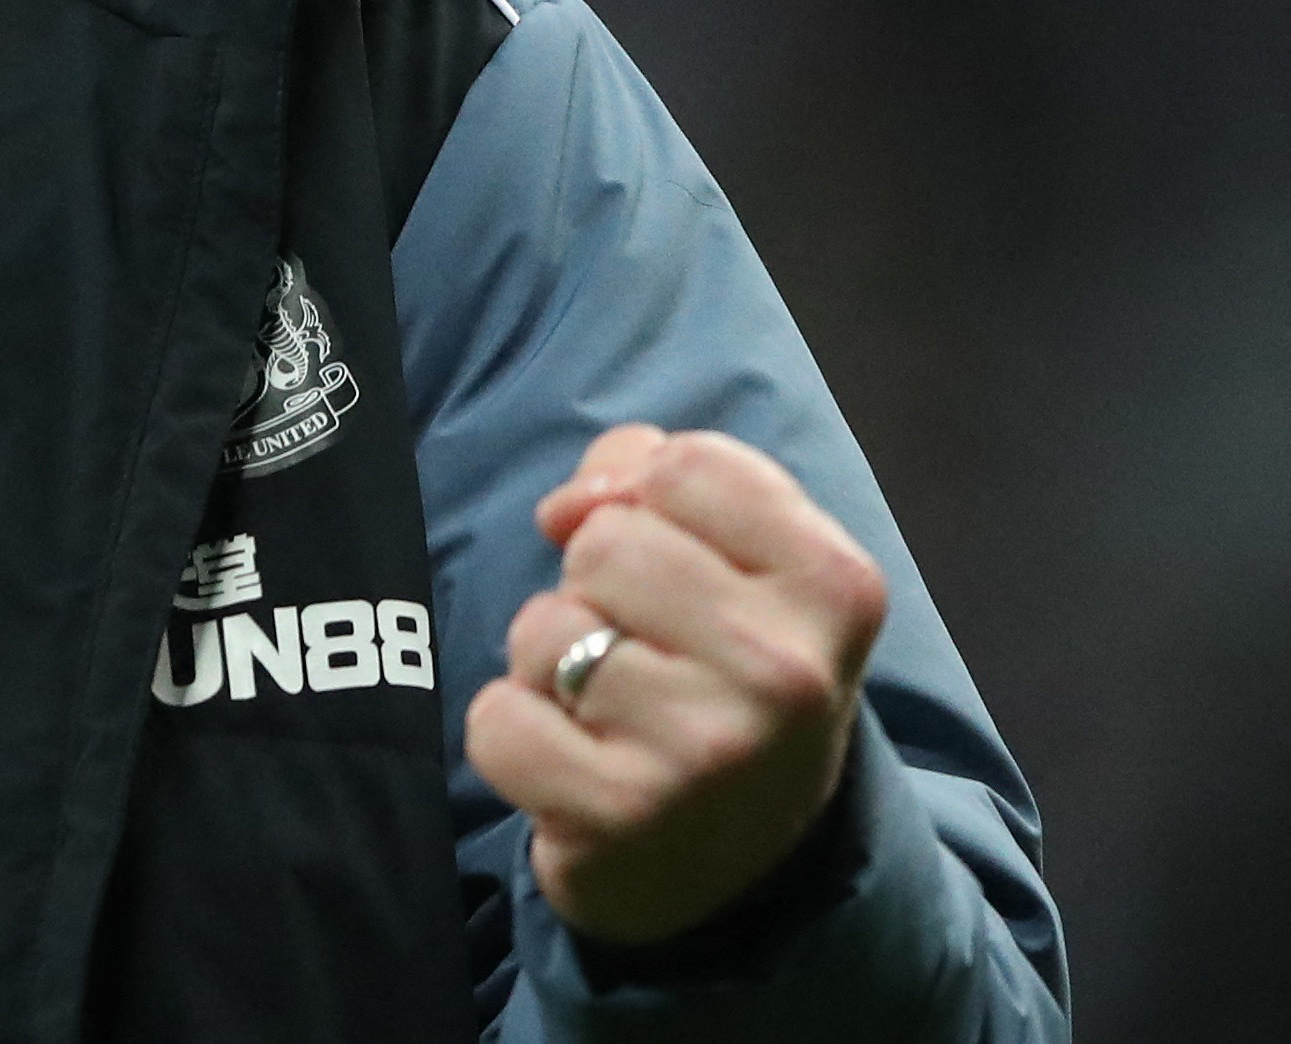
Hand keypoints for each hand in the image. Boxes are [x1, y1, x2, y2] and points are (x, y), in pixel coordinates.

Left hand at [466, 424, 886, 947]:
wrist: (743, 866)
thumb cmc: (723, 678)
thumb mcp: (736, 563)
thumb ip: (652, 478)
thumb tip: (572, 502)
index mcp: (835, 586)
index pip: (684, 465)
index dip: (649, 502)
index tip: (678, 568)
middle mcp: (785, 669)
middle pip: (602, 541)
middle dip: (597, 590)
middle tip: (646, 656)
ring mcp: (707, 747)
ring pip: (544, 627)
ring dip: (552, 665)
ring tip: (613, 714)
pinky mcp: (622, 814)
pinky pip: (497, 718)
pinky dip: (513, 735)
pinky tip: (573, 763)